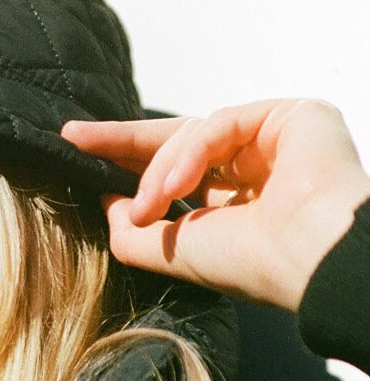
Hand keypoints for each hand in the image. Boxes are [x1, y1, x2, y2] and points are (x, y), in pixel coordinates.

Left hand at [61, 99, 369, 309]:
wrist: (307, 261)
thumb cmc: (250, 265)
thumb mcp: (171, 251)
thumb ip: (131, 229)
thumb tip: (105, 200)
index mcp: (235, 203)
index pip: (172, 171)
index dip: (124, 161)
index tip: (76, 151)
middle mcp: (255, 167)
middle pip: (175, 139)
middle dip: (121, 140)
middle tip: (73, 136)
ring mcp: (273, 138)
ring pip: (193, 134)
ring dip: (159, 170)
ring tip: (151, 206)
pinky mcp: (290, 115)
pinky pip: (219, 123)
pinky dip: (190, 153)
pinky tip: (175, 186)